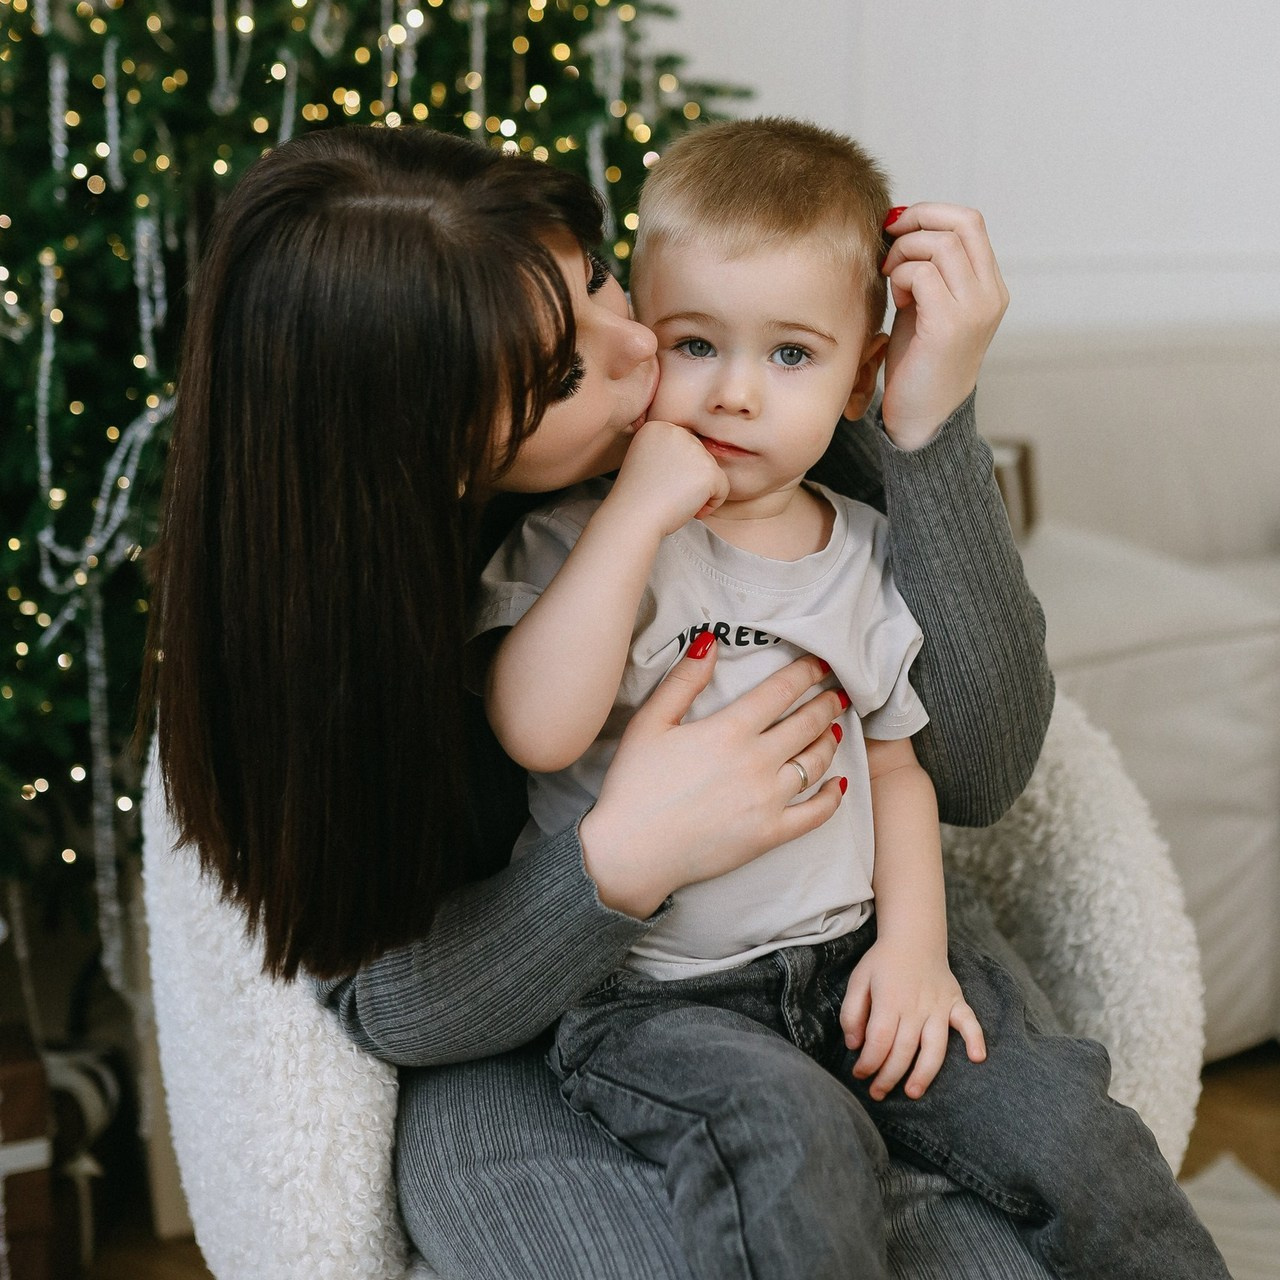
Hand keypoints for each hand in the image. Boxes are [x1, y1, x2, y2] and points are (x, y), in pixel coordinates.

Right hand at [580, 645, 846, 917]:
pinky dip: (833, 796)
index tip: (821, 663)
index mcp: (729, 730)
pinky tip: (839, 783)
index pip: (781, 691)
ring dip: (830, 741)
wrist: (630, 852)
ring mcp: (768, 800)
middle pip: (807, 724)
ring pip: (816, 763)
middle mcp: (757, 762)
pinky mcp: (770, 834)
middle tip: (837, 693)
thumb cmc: (634, 785)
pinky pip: (816, 813)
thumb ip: (684, 681)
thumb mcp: (650, 722)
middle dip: (826, 703)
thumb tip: (710, 641)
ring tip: (834, 729)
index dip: (805, 673)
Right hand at [606, 419, 729, 539]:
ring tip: (676, 502)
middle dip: (690, 481)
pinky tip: (691, 511)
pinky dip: (711, 504)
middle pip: (700, 457)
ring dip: (700, 493)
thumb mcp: (646, 463)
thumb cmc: (637, 498)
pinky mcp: (709, 471)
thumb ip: (670, 453)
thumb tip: (694, 461)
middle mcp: (677, 432)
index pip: (685, 448)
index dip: (677, 472)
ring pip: (712, 473)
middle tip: (668, 495)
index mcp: (658, 427)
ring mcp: (694, 450)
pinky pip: (723, 488)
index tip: (659, 485)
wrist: (633, 517)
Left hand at [841, 938, 985, 1099]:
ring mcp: (938, 1006)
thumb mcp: (857, 980)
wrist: (913, 937)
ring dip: (924, 1073)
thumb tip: (854, 1045)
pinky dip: (975, 1039)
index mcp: (889, 1000)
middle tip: (877, 1093)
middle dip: (888, 1076)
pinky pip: (968, 1022)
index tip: (860, 1074)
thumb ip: (851, 1013)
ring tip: (912, 1092)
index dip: (868, 1062)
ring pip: (934, 1047)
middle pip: (903, 1050)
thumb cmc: (883, 962)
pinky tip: (977, 1058)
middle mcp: (915, 1007)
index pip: (879, 1041)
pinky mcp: (955, 1002)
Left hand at [879, 203, 1008, 450]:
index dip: (930, 212)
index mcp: (990, 287)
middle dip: (915, 222)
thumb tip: (902, 224)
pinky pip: (922, 273)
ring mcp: (974, 309)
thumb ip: (927, 269)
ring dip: (905, 253)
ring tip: (893, 280)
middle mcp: (990, 295)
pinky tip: (896, 299)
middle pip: (960, 223)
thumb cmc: (919, 362)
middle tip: (889, 243)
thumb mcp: (928, 305)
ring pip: (939, 244)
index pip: (970, 222)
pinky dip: (901, 277)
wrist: (922, 417)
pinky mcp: (949, 325)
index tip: (898, 225)